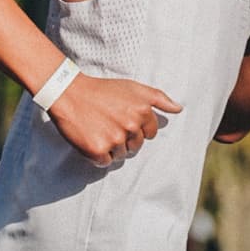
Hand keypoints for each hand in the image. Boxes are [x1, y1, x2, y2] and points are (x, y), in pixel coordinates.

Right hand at [49, 74, 181, 167]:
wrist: (70, 93)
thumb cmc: (102, 90)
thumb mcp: (134, 88)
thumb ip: (159, 98)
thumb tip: (179, 109)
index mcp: (142, 111)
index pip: (150, 133)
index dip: (138, 129)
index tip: (124, 121)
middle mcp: (131, 126)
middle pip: (136, 146)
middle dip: (125, 138)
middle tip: (109, 124)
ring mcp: (114, 139)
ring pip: (121, 155)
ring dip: (111, 147)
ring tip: (99, 130)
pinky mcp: (97, 150)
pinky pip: (105, 162)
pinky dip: (98, 155)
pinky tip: (91, 139)